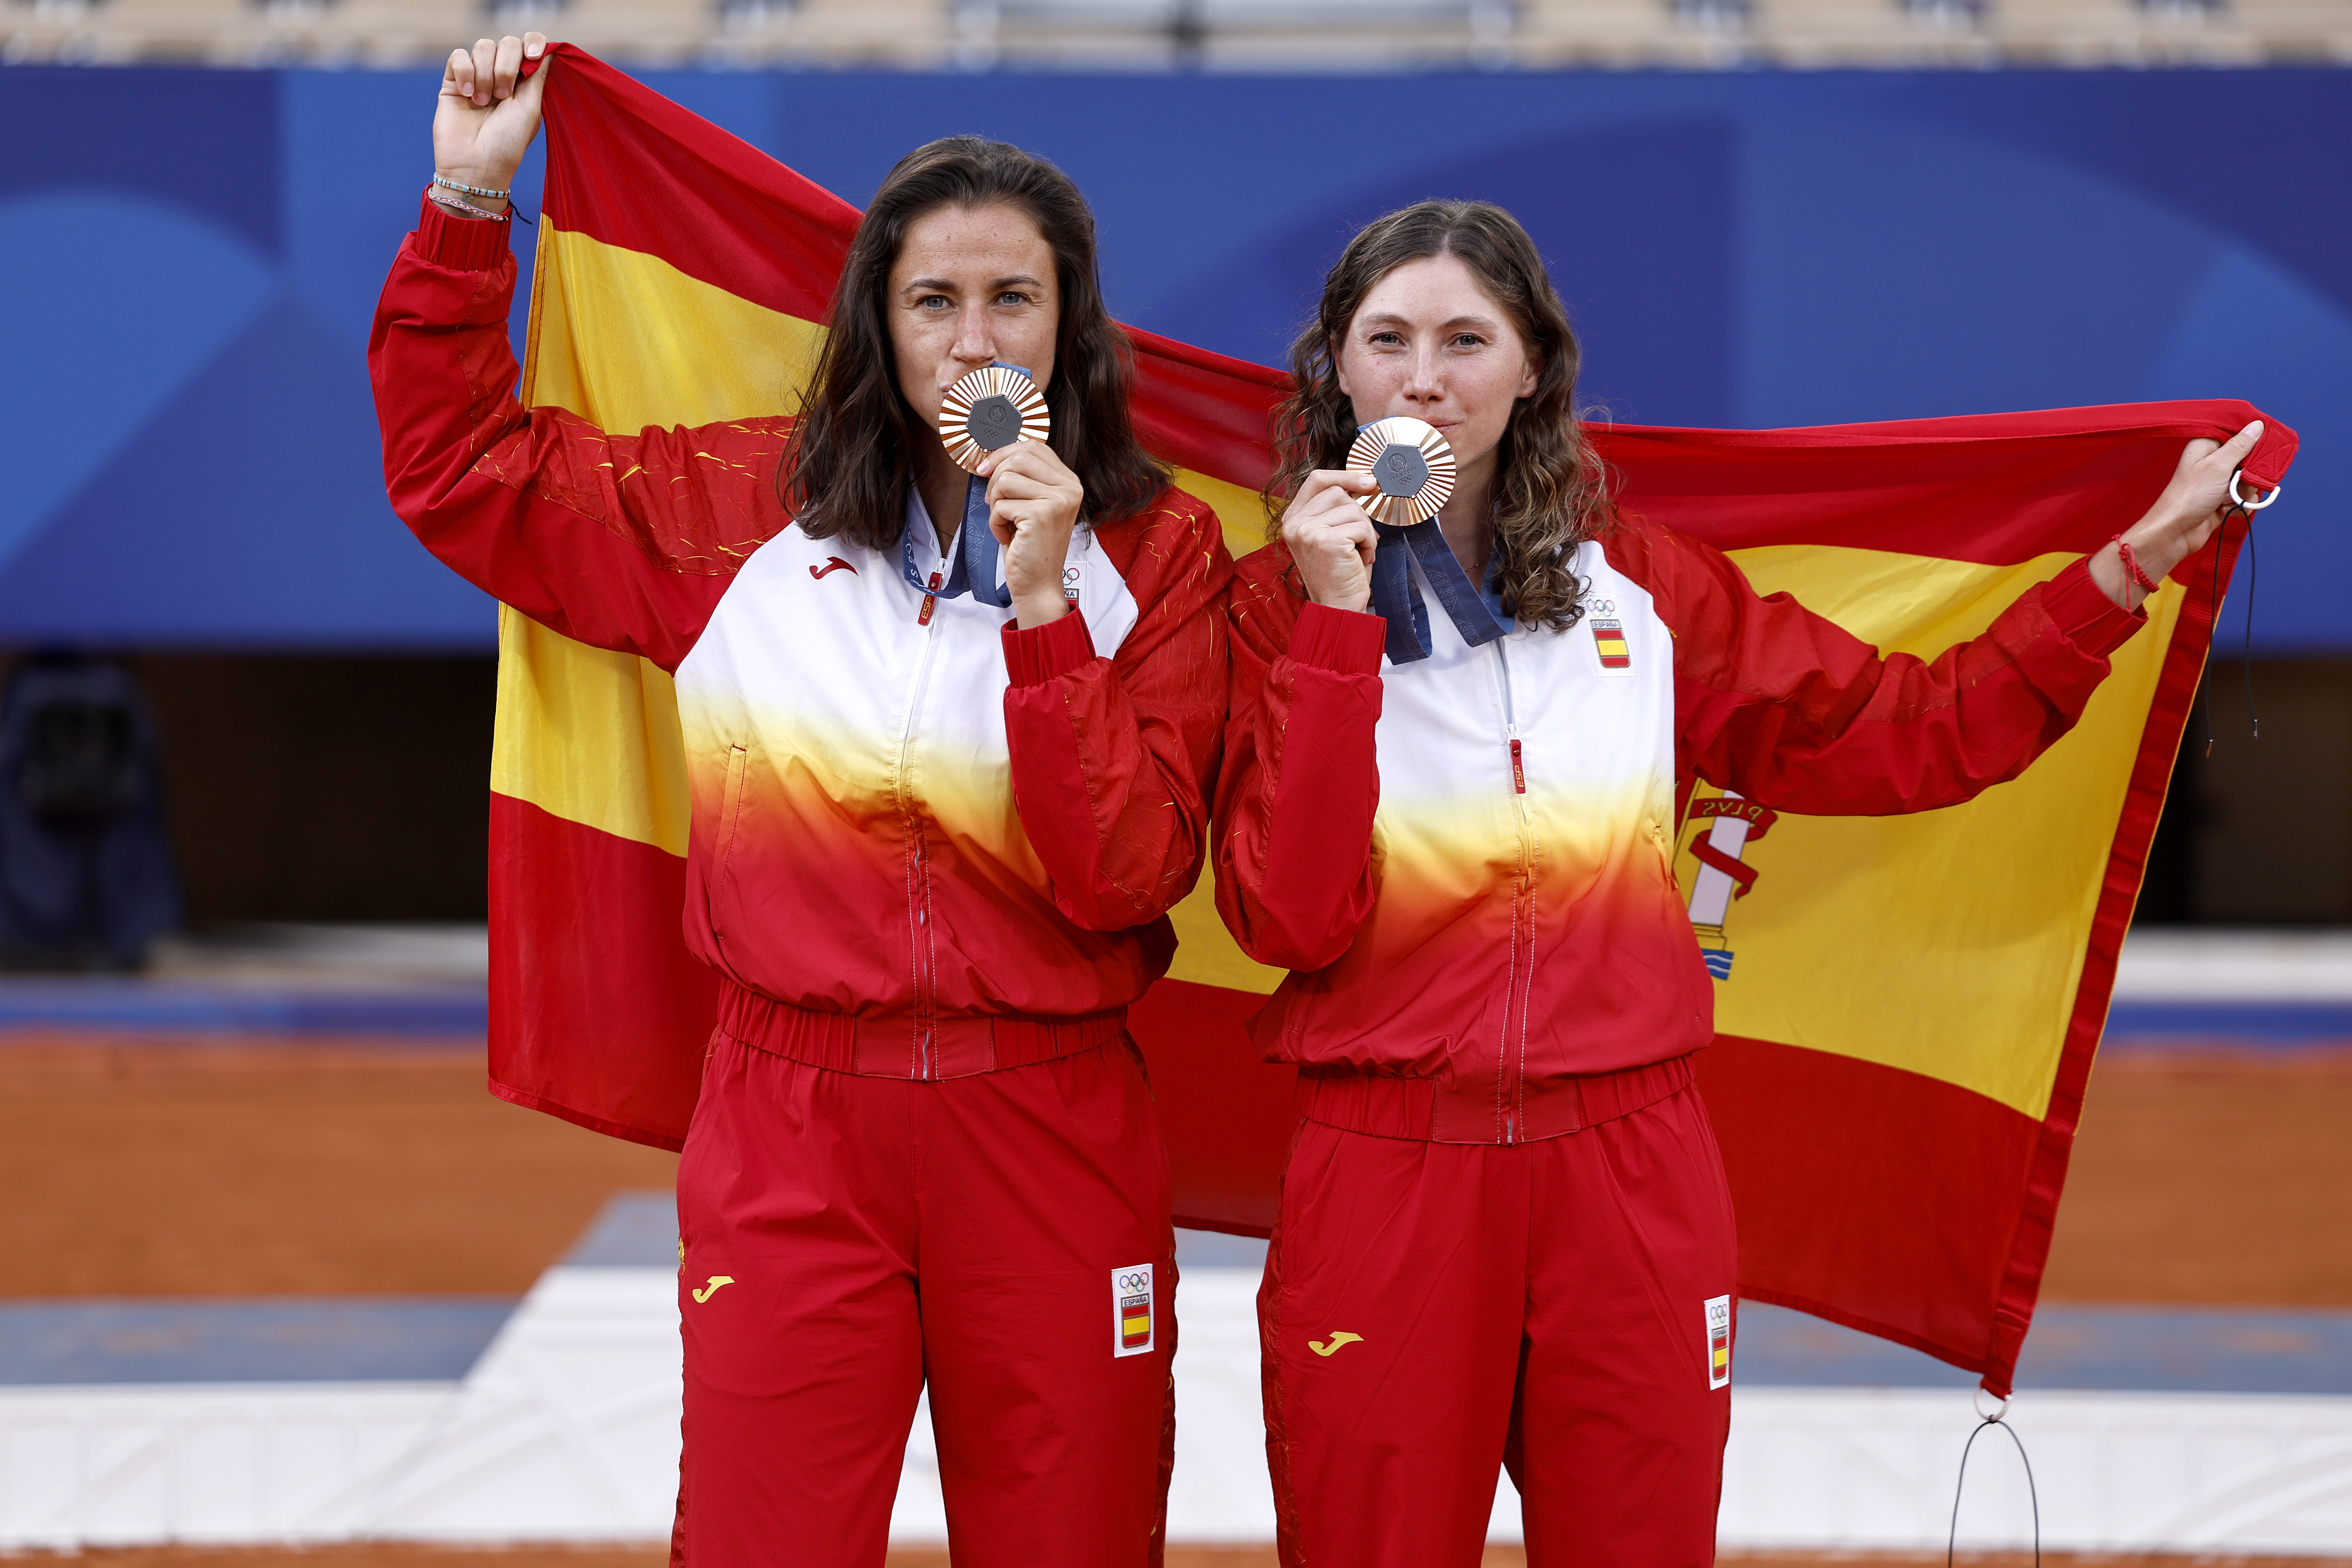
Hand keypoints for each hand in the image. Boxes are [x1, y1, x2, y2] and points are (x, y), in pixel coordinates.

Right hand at [432, 33, 550, 209]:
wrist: (476, 165)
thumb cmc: (507, 143)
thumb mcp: (531, 108)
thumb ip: (537, 76)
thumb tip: (548, 48)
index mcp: (524, 82)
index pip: (528, 46)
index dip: (532, 41)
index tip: (533, 53)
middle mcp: (501, 76)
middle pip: (506, 43)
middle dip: (507, 66)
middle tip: (503, 96)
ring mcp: (476, 77)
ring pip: (482, 46)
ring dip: (486, 74)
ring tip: (483, 102)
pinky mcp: (453, 81)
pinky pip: (458, 56)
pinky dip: (465, 72)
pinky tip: (467, 95)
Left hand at [979, 441, 1084, 628]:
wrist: (1038, 584)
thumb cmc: (1029, 544)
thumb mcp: (1030, 502)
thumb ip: (1023, 476)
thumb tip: (991, 454)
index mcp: (1069, 481)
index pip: (1033, 446)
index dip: (1003, 453)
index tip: (985, 469)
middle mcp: (1069, 487)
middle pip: (1018, 456)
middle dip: (995, 477)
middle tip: (994, 502)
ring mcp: (1058, 500)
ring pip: (1005, 479)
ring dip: (995, 503)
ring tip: (1005, 522)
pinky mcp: (1041, 515)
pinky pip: (1001, 504)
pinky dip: (995, 522)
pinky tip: (1007, 536)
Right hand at [1282, 471, 1380, 612]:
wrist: (1338, 608)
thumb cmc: (1340, 574)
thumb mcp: (1332, 533)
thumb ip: (1336, 508)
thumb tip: (1364, 481)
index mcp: (1292, 519)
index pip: (1317, 479)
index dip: (1345, 475)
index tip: (1368, 481)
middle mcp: (1294, 524)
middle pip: (1338, 492)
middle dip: (1359, 513)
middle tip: (1360, 539)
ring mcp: (1307, 531)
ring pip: (1352, 508)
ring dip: (1365, 531)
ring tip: (1357, 553)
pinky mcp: (1325, 541)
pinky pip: (1361, 527)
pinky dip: (1369, 544)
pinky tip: (1359, 559)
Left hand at [2091, 421, 2265, 610]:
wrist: (2175, 533)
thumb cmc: (2190, 496)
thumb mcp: (2218, 465)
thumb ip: (2240, 445)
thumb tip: (2257, 425)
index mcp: (2205, 446)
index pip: (2235, 432)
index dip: (2252, 436)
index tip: (2266, 441)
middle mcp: (2211, 461)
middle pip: (2247, 457)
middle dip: (2251, 471)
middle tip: (2243, 479)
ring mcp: (2217, 482)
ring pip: (2248, 479)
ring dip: (2245, 491)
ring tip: (2230, 499)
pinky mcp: (2221, 500)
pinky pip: (2243, 498)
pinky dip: (2241, 505)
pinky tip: (2228, 510)